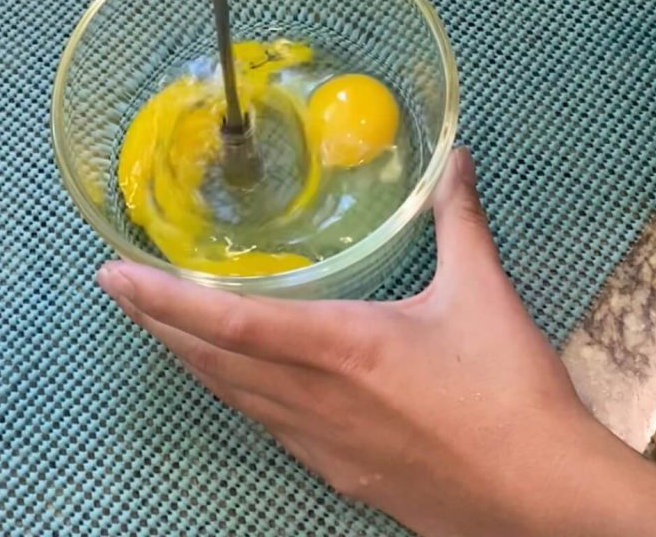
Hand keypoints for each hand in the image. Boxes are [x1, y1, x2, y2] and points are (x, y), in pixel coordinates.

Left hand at [97, 148, 617, 536]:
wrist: (541, 496)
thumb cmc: (507, 392)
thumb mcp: (482, 292)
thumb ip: (458, 219)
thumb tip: (454, 160)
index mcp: (340, 346)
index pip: (230, 321)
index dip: (164, 300)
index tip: (114, 277)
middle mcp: (314, 398)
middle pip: (213, 362)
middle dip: (160, 325)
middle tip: (120, 292)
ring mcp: (322, 444)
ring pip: (234, 398)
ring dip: (192, 359)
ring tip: (162, 329)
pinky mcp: (341, 474)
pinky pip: (267, 426)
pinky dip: (234, 393)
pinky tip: (237, 384)